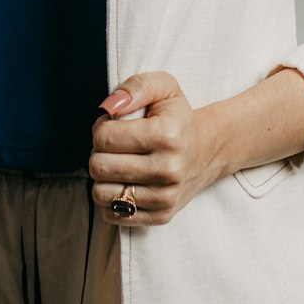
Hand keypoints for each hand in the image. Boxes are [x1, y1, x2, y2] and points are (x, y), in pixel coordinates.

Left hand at [88, 71, 220, 225]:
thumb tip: (108, 107)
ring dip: (103, 177)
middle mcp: (168, 170)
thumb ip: (135, 87)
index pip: (103, 137)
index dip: (101, 127)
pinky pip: (112, 214)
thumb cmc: (176, 117)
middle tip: (114, 146)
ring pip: (101, 194)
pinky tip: (125, 182)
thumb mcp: (163, 87)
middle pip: (99, 167)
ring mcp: (165, 197)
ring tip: (118, 164)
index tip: (114, 125)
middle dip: (98, 152)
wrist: (204, 151)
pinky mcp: (161, 216)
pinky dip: (111, 198)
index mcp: (167, 135)